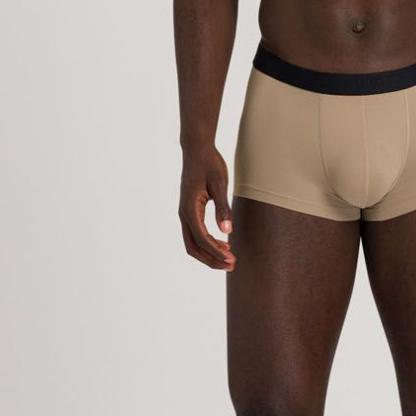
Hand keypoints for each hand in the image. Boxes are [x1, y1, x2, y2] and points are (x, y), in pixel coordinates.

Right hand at [179, 145, 235, 270]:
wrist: (197, 150)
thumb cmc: (209, 164)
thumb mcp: (219, 184)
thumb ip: (223, 208)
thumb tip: (227, 231)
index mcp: (189, 209)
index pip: (202, 239)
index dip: (216, 252)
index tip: (232, 260)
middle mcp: (184, 214)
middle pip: (193, 247)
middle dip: (211, 260)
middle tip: (231, 265)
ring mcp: (185, 213)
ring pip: (193, 243)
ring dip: (209, 253)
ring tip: (229, 258)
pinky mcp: (189, 211)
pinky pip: (195, 234)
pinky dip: (208, 243)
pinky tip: (223, 244)